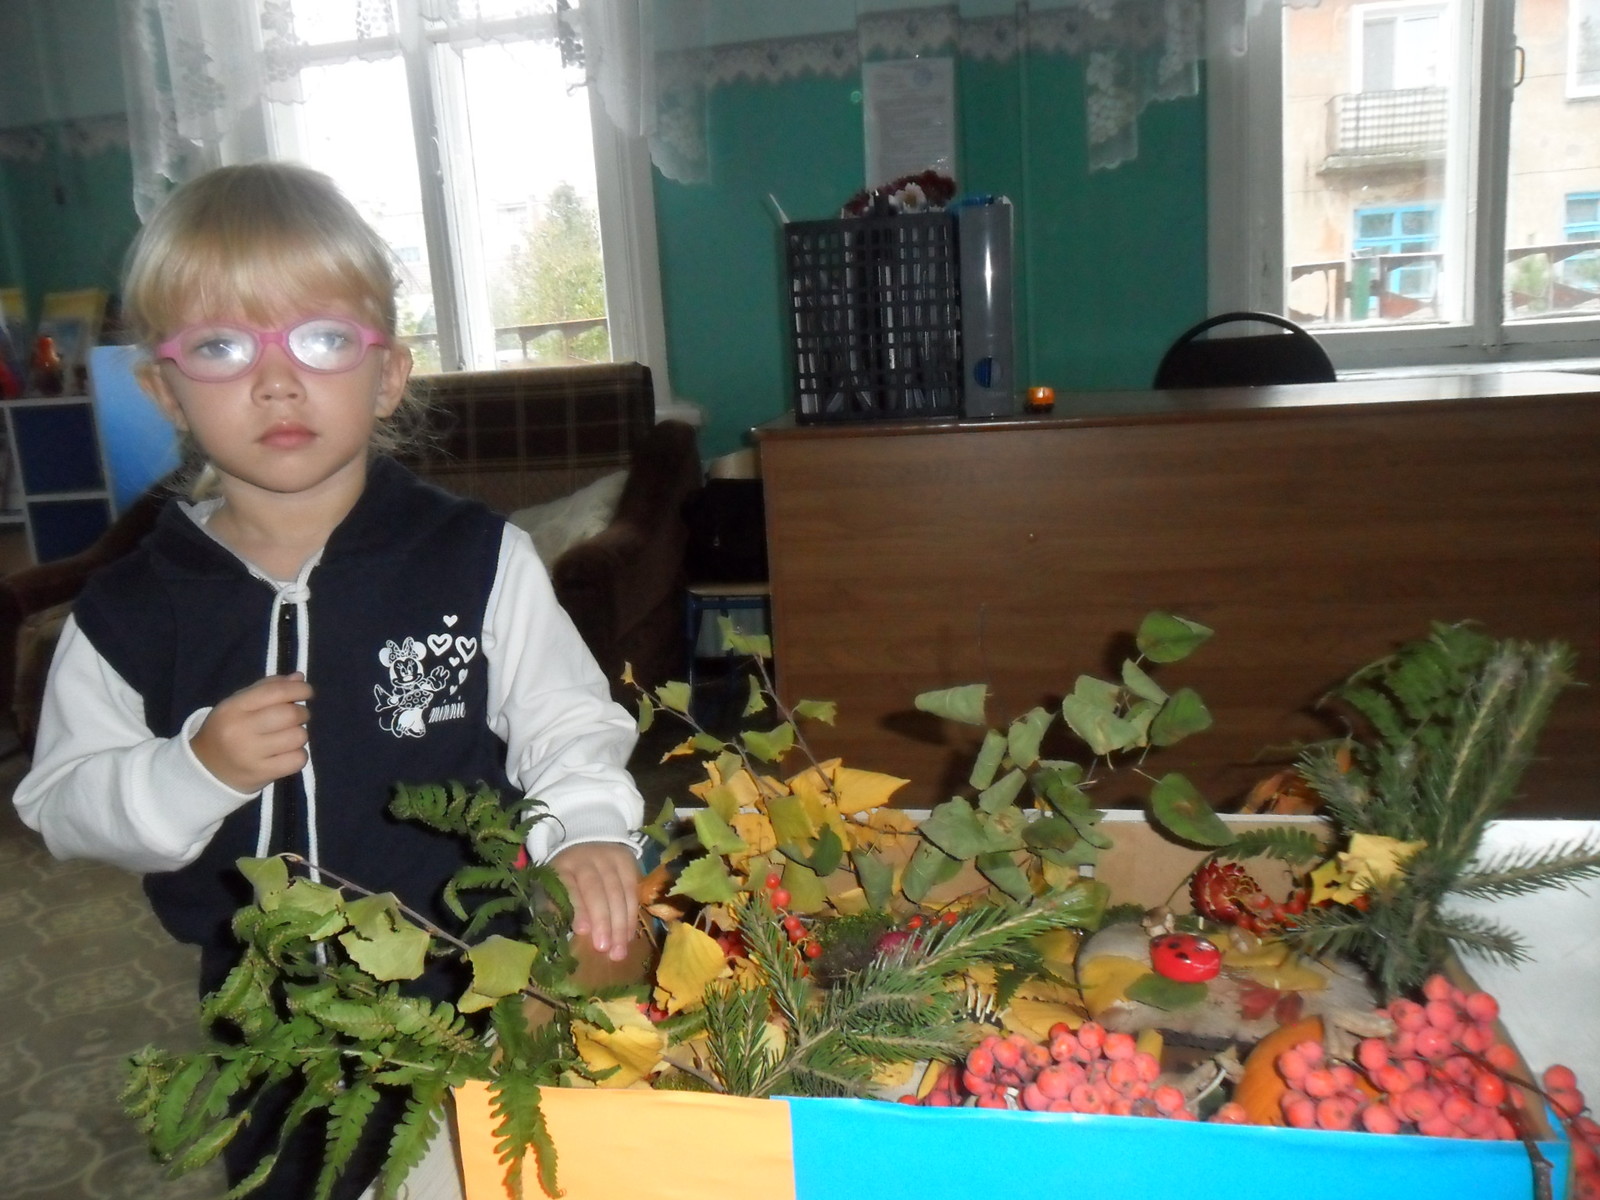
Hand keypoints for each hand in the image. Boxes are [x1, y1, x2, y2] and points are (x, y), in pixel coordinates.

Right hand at [190, 673, 312, 793]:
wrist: (207, 769)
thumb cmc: (228, 729)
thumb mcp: (238, 704)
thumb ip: (268, 688)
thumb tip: (299, 678)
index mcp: (233, 708)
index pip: (275, 692)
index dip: (299, 689)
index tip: (307, 691)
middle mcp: (240, 730)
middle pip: (290, 714)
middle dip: (302, 712)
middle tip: (298, 716)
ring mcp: (251, 754)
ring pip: (298, 737)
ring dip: (300, 734)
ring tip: (288, 736)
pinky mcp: (262, 773)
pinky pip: (298, 759)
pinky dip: (299, 754)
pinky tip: (287, 753)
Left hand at [550, 842, 640, 960]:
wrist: (588, 845)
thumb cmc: (568, 878)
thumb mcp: (553, 889)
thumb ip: (555, 909)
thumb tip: (561, 937)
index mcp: (562, 867)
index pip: (570, 887)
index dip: (577, 908)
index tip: (581, 931)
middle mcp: (585, 860)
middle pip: (596, 890)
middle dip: (602, 921)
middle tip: (604, 948)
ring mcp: (609, 858)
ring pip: (618, 892)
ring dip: (620, 924)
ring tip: (619, 950)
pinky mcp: (627, 861)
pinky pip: (632, 891)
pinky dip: (631, 916)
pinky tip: (628, 936)